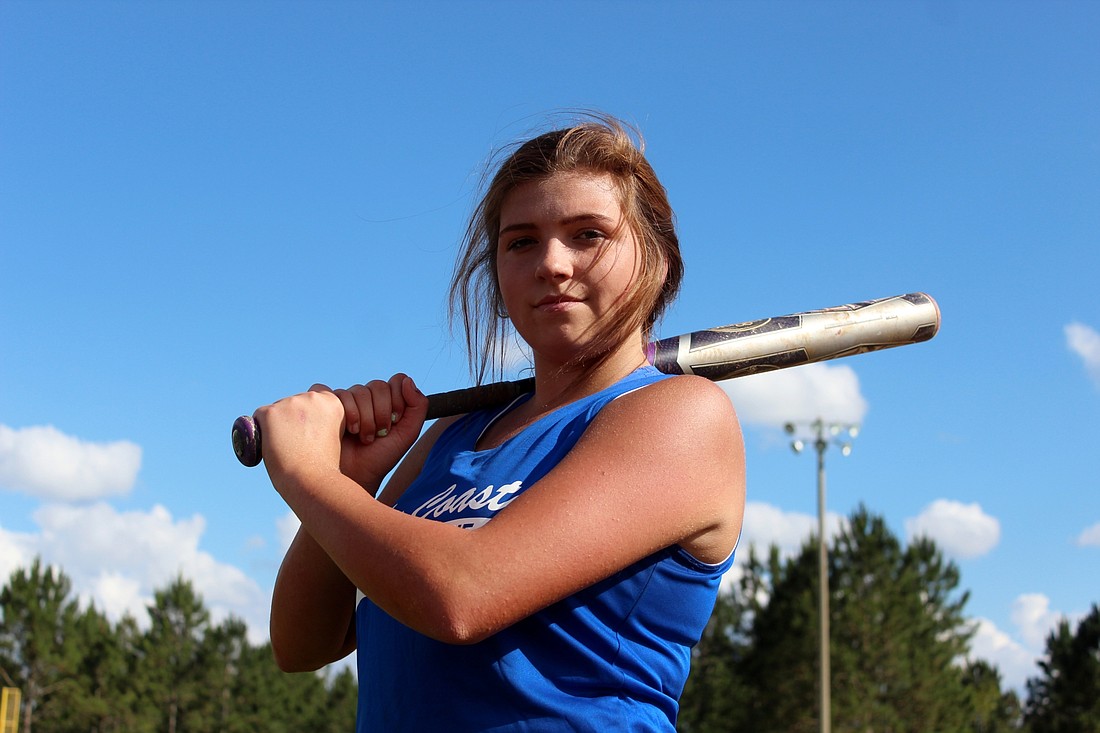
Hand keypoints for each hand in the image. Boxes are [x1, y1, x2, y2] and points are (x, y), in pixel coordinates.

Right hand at [253, 374, 428, 490]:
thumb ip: (417, 407)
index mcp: (385, 403)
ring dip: (363, 416)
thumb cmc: (379, 460)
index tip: (394, 422)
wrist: (353, 479)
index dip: (396, 400)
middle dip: (381, 412)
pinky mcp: (324, 407)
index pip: (394, 382)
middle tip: (378, 434)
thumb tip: (406, 380)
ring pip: (356, 390)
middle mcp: (365, 400)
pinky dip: (342, 409)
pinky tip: (344, 428)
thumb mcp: (406, 435)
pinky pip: (329, 391)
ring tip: (361, 437)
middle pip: (377, 385)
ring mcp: (344, 402)